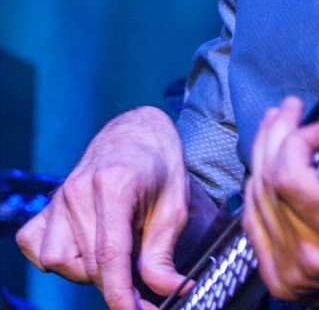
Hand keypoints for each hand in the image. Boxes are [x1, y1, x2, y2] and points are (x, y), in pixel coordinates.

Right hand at [17, 106, 189, 309]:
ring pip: (58, 261)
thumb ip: (163, 253)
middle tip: (141, 279)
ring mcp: (59, 197)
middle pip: (89, 263)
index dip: (121, 294)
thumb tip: (167, 291)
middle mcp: (78, 190)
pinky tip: (84, 247)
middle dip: (116, 283)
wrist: (138, 132)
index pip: (109, 255)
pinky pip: (37, 247)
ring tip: (114, 252)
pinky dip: (59, 258)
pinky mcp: (47, 204)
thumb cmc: (158, 164)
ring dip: (87, 270)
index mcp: (113, 185)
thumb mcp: (175, 205)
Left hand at [243, 97, 318, 309]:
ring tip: (274, 126)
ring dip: (261, 155)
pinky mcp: (278, 280)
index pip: (291, 175)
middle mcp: (310, 255)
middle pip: (268, 180)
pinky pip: (252, 224)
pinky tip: (264, 166)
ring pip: (254, 199)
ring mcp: (289, 271)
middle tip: (289, 108)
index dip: (298, 139)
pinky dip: (256, 190)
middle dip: (276, 134)